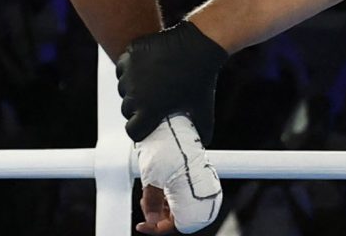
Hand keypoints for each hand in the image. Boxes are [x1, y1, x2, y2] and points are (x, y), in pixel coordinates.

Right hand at [117, 21, 226, 142]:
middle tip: (150, 102)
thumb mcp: (203, 108)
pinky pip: (123, 66)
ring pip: (123, 87)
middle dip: (136, 109)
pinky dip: (129, 68)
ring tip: (147, 84)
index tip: (147, 125)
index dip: (140, 130)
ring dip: (131, 88)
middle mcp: (135, 93)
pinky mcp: (130, 53)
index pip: (133, 130)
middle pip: (126, 109)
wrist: (200, 44)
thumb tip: (203, 143)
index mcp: (149, 110)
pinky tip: (142, 68)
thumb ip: (203, 130)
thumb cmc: (202, 79)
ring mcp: (131, 71)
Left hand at [135, 114, 221, 232]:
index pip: (177, 225)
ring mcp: (199, 183)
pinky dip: (167, 196)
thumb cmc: (168, 144)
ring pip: (179, 207)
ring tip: (149, 193)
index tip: (143, 225)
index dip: (158, 228)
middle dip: (158, 215)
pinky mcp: (196, 176)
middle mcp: (201, 190)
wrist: (176, 121)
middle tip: (145, 204)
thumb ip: (153, 202)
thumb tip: (150, 222)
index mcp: (195, 193)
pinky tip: (158, 187)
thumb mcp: (154, 176)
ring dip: (161, 205)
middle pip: (178, 217)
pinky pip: (182, 195)